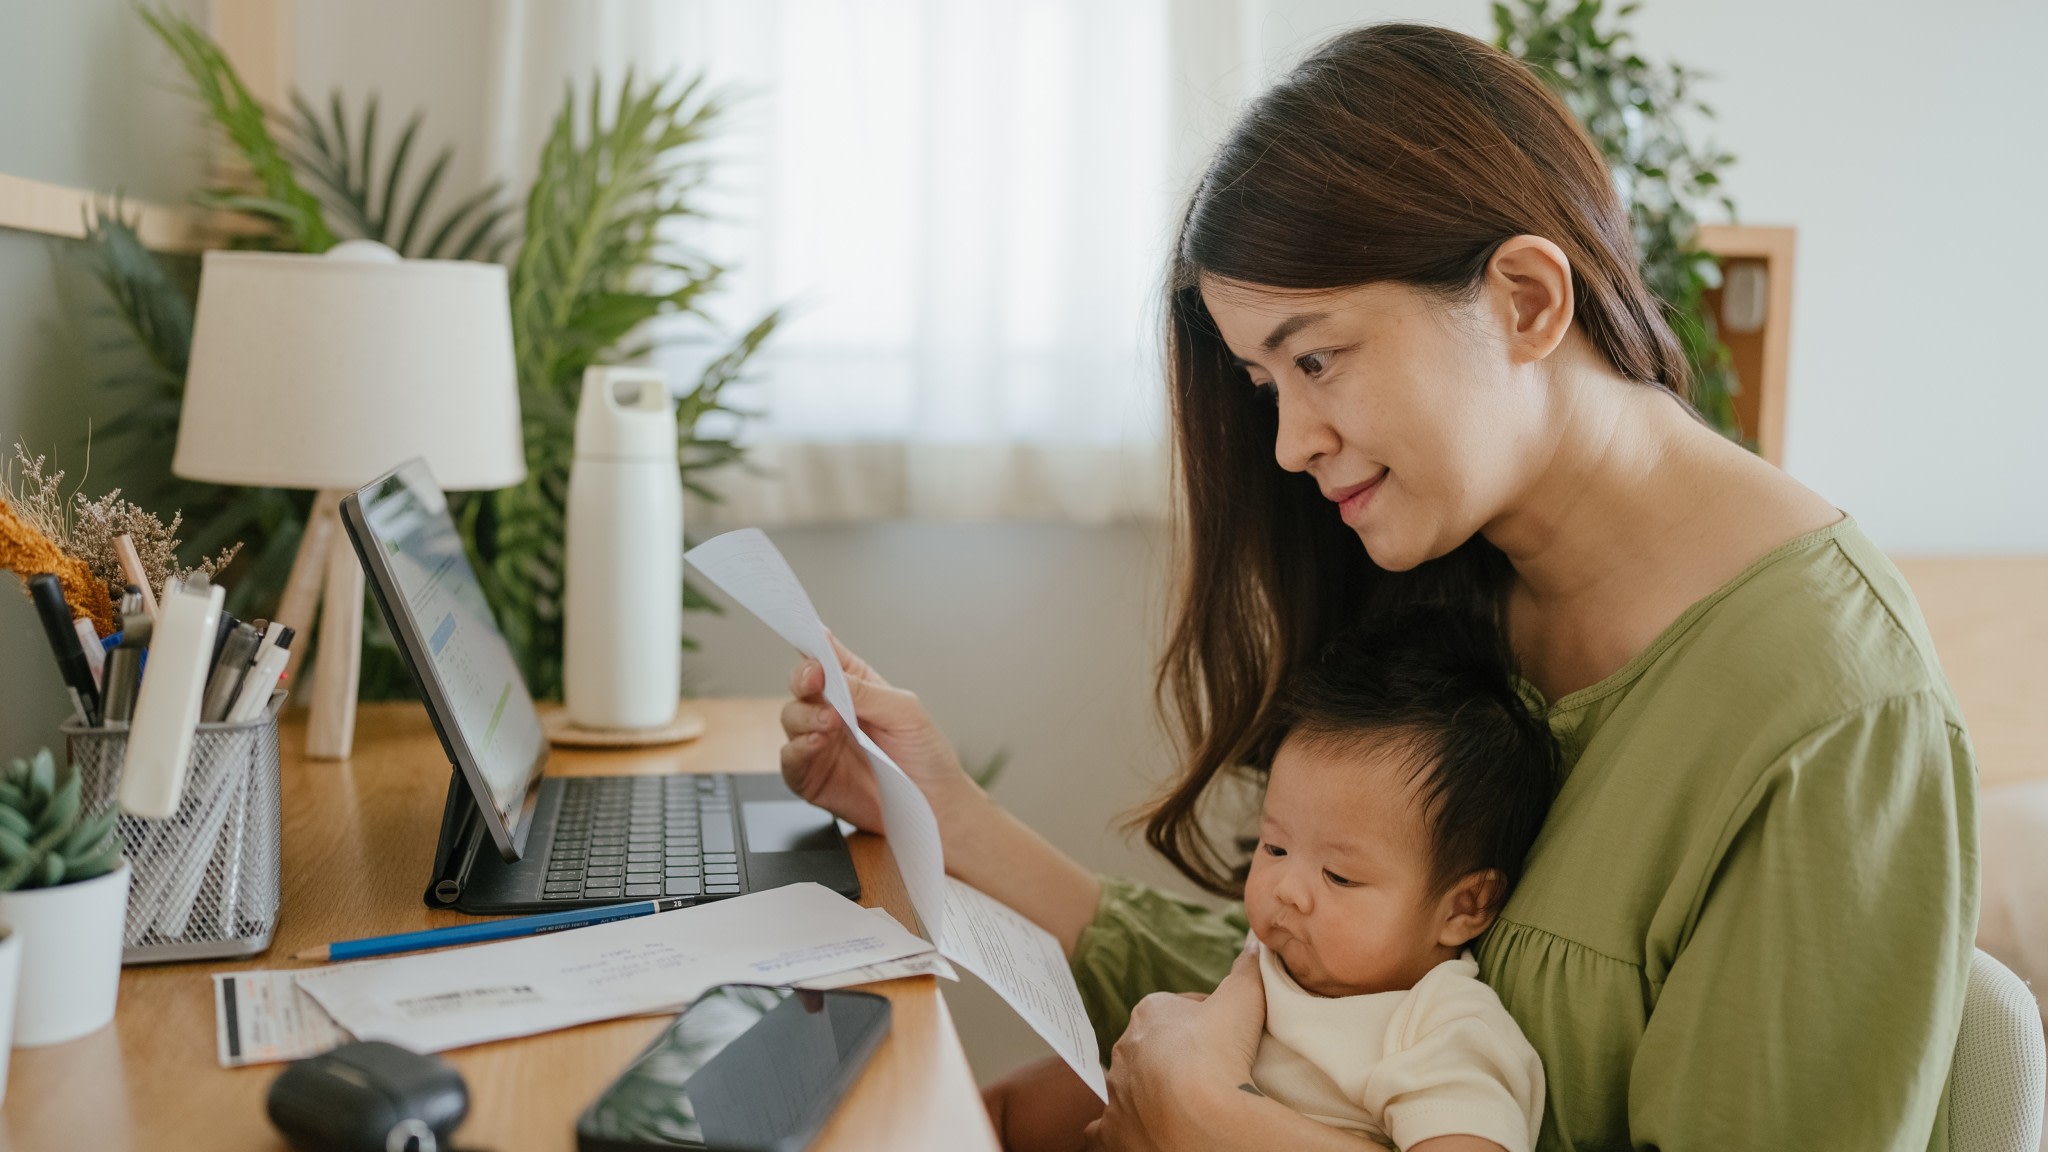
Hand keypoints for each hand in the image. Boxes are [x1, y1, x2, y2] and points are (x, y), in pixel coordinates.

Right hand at [777, 633, 979, 836]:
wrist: (935, 806)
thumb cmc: (926, 755)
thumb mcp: (906, 714)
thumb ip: (867, 693)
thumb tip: (832, 672)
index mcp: (857, 687)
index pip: (827, 657)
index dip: (814, 647)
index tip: (814, 647)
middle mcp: (833, 711)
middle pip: (801, 685)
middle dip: (804, 679)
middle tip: (817, 682)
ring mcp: (820, 743)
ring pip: (790, 717)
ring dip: (804, 716)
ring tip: (829, 722)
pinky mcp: (812, 776)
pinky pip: (790, 760)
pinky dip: (797, 749)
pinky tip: (815, 745)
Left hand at [1084, 947, 1267, 1151]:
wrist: (1203, 1115)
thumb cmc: (1219, 1052)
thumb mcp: (1242, 999)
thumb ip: (1247, 969)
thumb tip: (1254, 942)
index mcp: (1150, 1012)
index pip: (1177, 1009)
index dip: (1203, 1021)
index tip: (1224, 1037)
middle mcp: (1125, 1049)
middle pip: (1153, 1047)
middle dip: (1173, 1055)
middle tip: (1209, 1071)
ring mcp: (1117, 1091)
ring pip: (1131, 1084)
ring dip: (1150, 1090)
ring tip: (1184, 1103)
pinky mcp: (1113, 1131)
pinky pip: (1106, 1128)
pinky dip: (1120, 1127)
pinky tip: (1137, 1129)